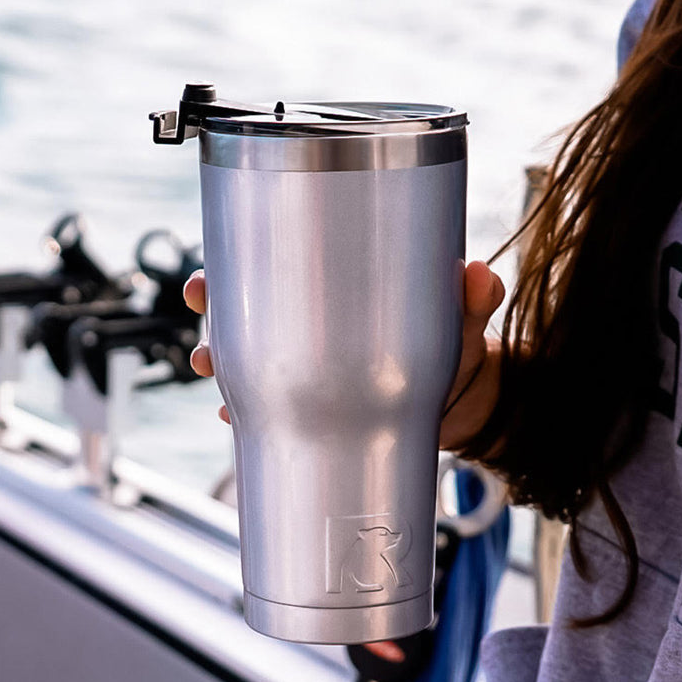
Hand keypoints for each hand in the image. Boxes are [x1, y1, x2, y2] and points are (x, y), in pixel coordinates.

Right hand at [183, 261, 505, 448]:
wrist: (461, 401)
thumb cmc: (455, 342)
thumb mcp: (463, 316)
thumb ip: (474, 296)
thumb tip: (478, 274)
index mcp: (338, 291)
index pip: (277, 266)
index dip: (235, 263)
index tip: (212, 269)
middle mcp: (311, 328)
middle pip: (245, 310)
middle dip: (213, 309)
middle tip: (204, 309)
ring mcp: (308, 372)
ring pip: (246, 362)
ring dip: (219, 364)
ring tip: (211, 371)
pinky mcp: (316, 410)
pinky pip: (271, 412)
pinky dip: (249, 416)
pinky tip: (234, 418)